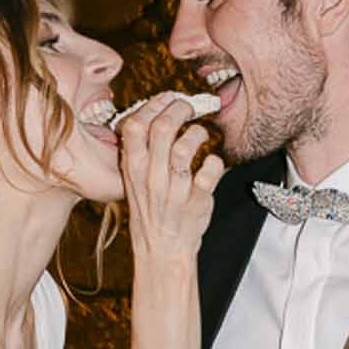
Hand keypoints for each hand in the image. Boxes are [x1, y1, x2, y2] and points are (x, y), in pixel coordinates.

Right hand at [119, 95, 223, 258]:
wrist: (162, 250)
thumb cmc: (152, 213)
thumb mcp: (134, 182)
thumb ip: (140, 152)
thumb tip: (155, 116)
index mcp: (133, 169)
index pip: (136, 125)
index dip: (154, 105)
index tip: (167, 98)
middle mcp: (152, 177)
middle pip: (163, 127)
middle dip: (180, 109)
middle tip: (189, 107)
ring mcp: (174, 189)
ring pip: (186, 146)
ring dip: (198, 133)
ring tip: (200, 135)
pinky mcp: (197, 200)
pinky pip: (211, 168)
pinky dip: (215, 161)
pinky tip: (211, 163)